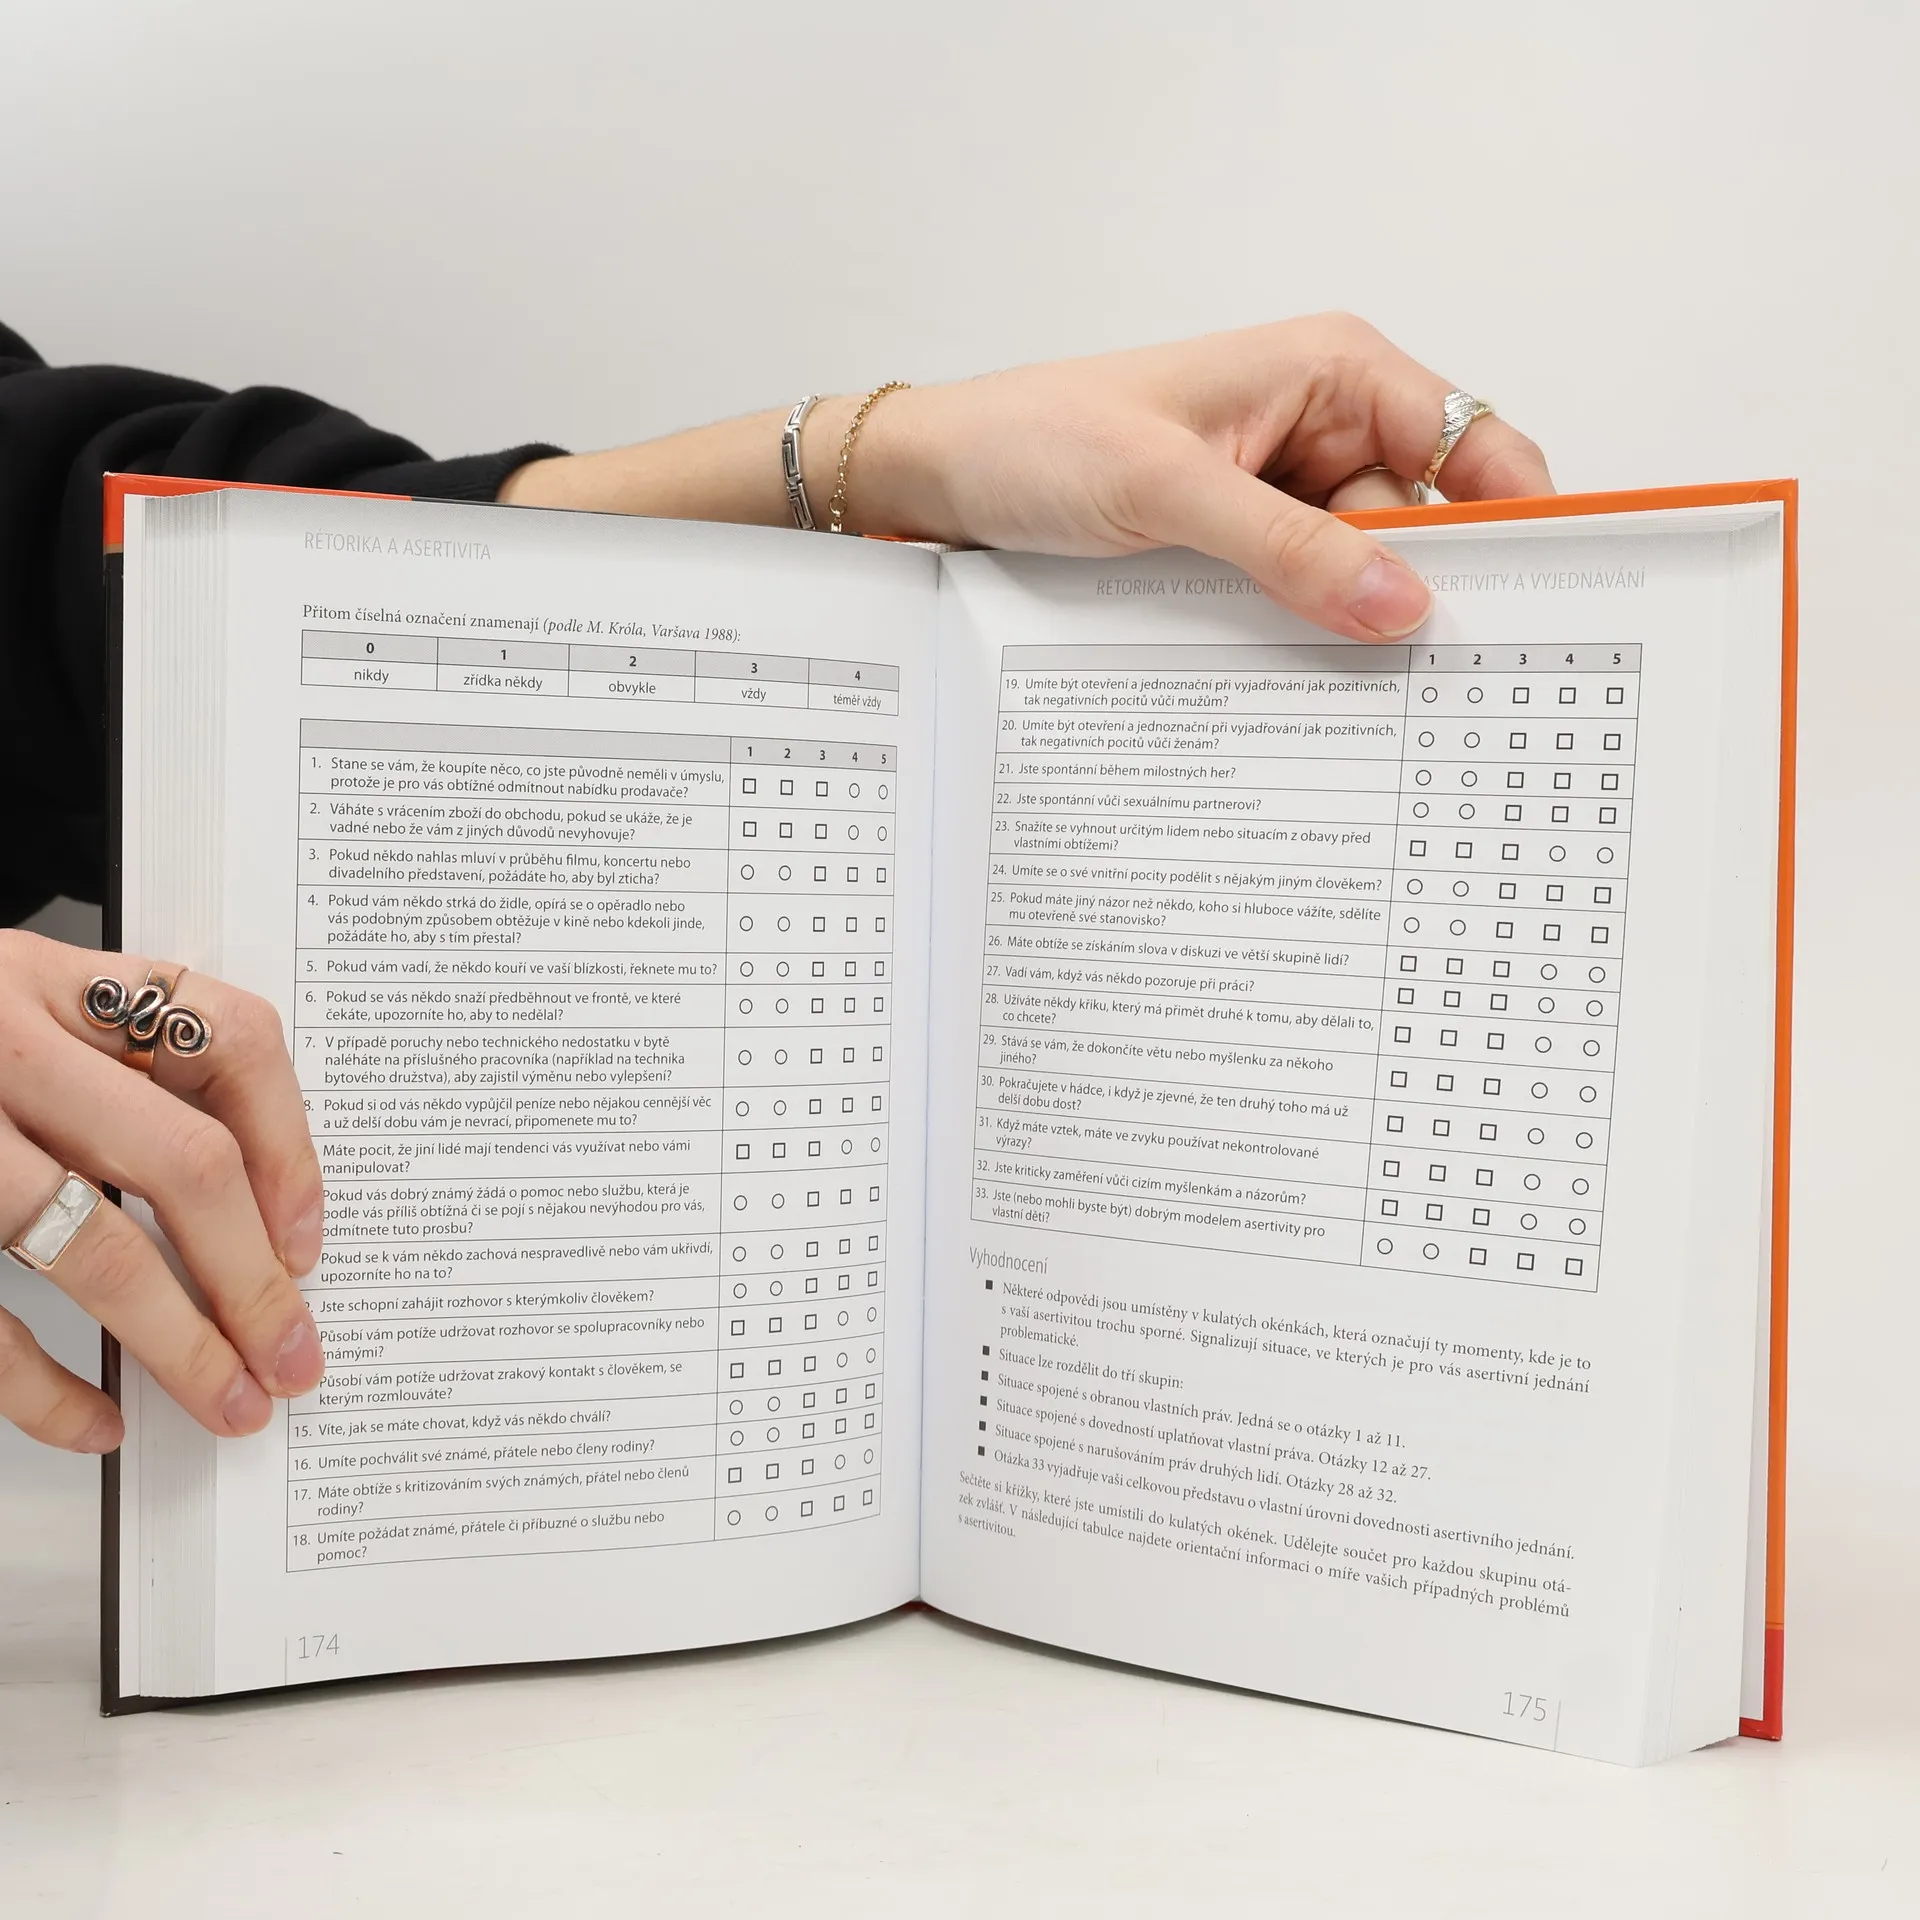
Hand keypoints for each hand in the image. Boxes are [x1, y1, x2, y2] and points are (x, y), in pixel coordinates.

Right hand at [0, 931, 323, 1451]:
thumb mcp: (8, 1001)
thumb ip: (105, 1061)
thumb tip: (248, 1206)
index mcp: (47, 980)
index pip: (229, 1039)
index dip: (292, 1145)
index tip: (309, 1237)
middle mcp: (0, 1046)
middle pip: (182, 1162)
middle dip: (256, 1279)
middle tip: (295, 1355)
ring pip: (91, 1250)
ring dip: (179, 1344)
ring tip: (227, 1402)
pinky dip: (43, 1388)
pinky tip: (95, 1419)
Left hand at [863, 311, 1553, 640]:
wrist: (942, 479)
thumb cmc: (1038, 439)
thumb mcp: (1166, 490)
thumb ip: (1285, 546)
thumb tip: (1398, 601)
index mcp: (1329, 370)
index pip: (1468, 441)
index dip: (1513, 514)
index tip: (1534, 598)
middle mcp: (1318, 424)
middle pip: (1421, 523)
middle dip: (1417, 589)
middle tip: (1428, 671)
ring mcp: (1279, 491)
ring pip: (1357, 571)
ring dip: (1344, 618)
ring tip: (1332, 671)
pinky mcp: (1239, 543)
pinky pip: (1299, 595)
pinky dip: (1299, 630)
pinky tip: (1286, 665)